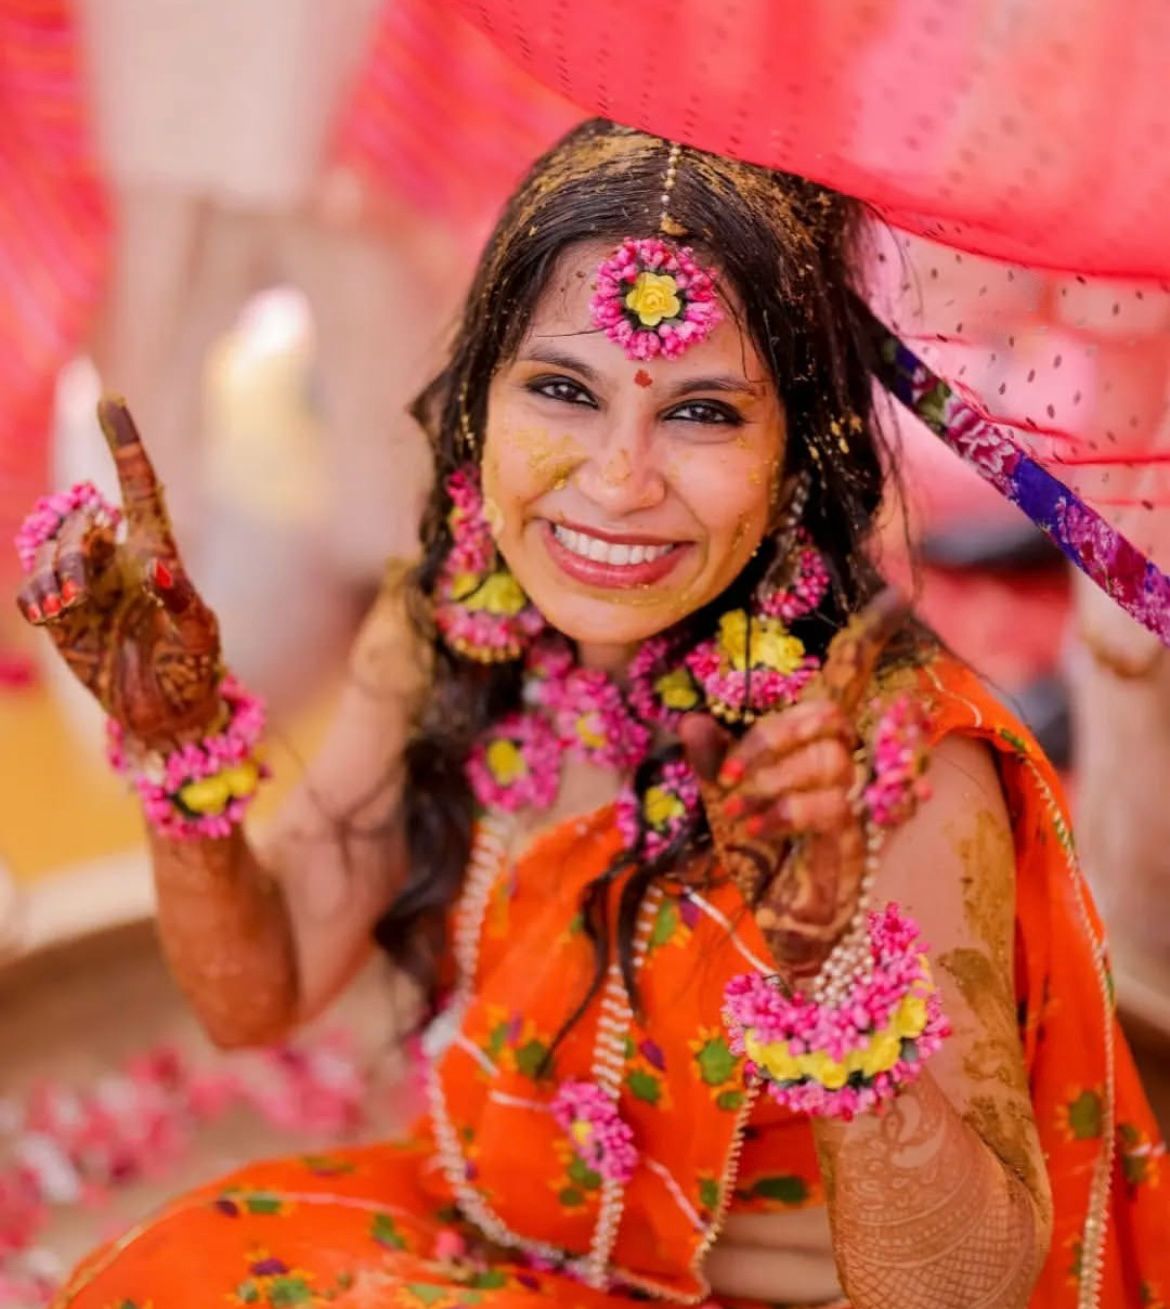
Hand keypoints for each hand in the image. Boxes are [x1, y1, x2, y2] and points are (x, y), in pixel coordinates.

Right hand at [15, 397, 221, 748]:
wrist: (168, 713)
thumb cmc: (193, 667)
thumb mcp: (199, 637)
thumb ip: (181, 599)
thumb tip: (154, 564)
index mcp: (157, 551)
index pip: (138, 488)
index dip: (124, 444)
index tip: (110, 400)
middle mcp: (116, 560)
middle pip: (80, 516)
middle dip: (74, 534)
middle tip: (84, 572)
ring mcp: (86, 586)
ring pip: (51, 549)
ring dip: (55, 566)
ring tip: (70, 601)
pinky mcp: (61, 619)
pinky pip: (34, 591)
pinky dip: (37, 594)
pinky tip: (52, 611)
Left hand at [681, 590, 909, 980]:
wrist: (778, 910)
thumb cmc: (755, 848)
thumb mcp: (721, 796)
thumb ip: (710, 756)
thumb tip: (690, 719)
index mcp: (814, 735)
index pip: (851, 674)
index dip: (874, 635)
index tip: (899, 594)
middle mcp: (846, 756)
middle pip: (828, 713)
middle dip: (770, 741)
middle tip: (730, 780)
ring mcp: (859, 793)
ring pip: (827, 758)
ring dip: (770, 784)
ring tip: (738, 812)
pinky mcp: (859, 833)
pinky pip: (827, 803)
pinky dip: (781, 812)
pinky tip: (754, 828)